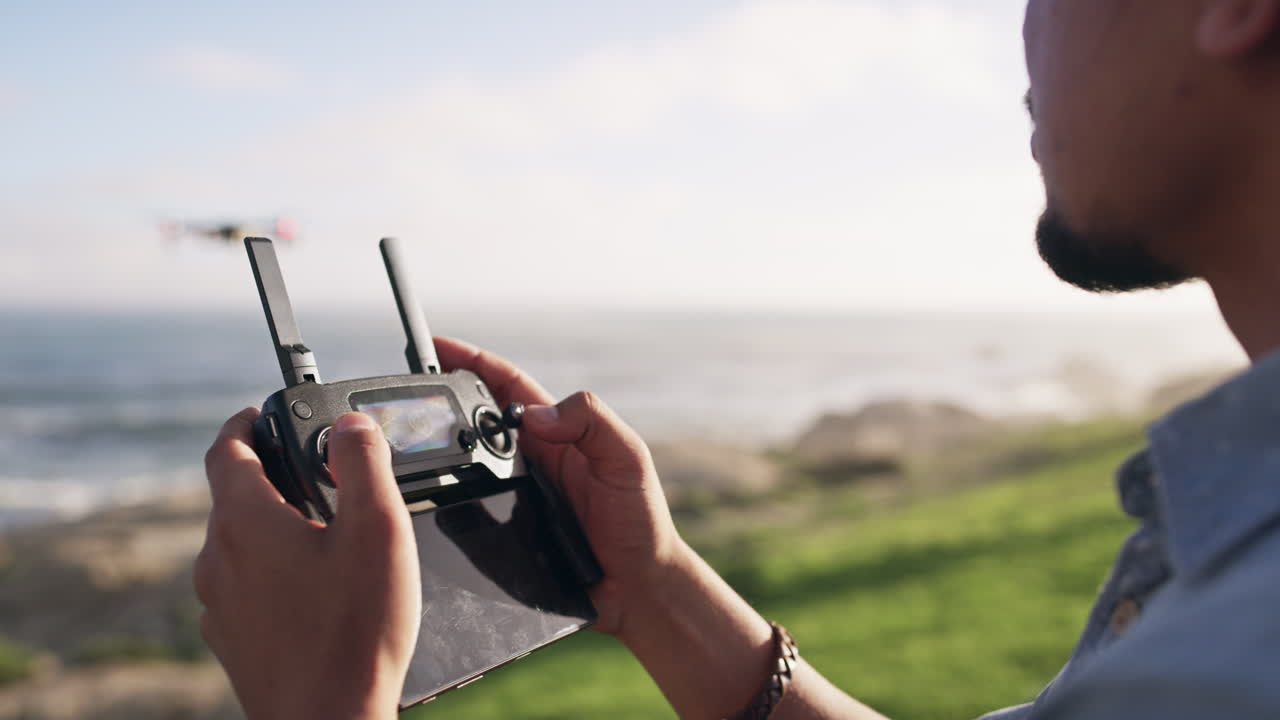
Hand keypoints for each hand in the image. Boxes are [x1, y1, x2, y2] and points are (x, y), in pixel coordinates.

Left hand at [195, 410, 419, 719]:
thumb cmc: (354, 630)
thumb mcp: (378, 528)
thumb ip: (364, 462)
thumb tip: (351, 425)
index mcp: (245, 520)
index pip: (227, 448)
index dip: (246, 422)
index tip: (265, 414)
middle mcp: (218, 559)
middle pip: (235, 498)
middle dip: (275, 479)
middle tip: (323, 478)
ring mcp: (218, 605)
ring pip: (240, 545)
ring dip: (274, 529)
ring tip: (328, 539)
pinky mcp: (231, 640)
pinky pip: (245, 588)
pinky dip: (272, 575)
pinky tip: (316, 593)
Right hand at [434, 337, 682, 636]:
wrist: (638, 588)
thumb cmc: (640, 520)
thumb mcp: (626, 458)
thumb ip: (592, 422)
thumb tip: (535, 415)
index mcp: (558, 433)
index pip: (507, 386)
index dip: (471, 363)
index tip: (435, 346)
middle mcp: (532, 458)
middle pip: (475, 419)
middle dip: (441, 399)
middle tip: (406, 392)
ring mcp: (516, 494)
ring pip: (465, 463)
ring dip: (437, 450)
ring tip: (405, 438)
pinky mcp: (505, 531)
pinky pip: (465, 509)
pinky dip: (444, 501)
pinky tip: (422, 501)